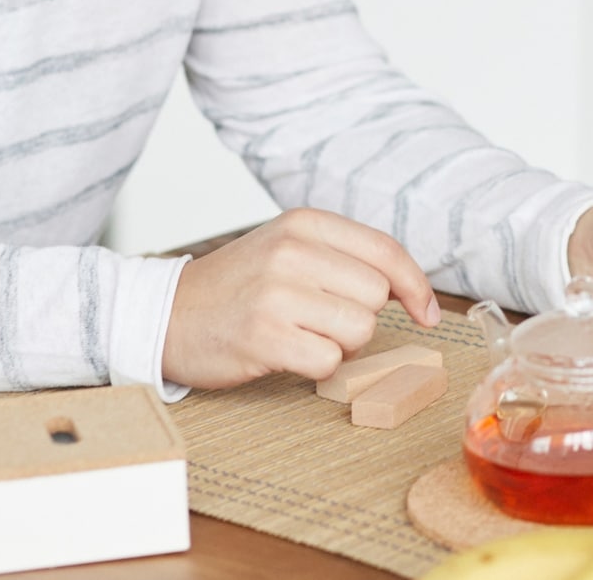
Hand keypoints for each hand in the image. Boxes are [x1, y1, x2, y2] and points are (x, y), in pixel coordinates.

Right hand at [163, 207, 437, 389]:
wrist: (165, 314)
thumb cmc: (238, 286)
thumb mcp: (288, 248)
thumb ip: (344, 256)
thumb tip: (408, 287)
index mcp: (304, 224)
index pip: (386, 251)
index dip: (416, 286)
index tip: (427, 313)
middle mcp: (292, 252)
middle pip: (376, 295)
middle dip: (361, 317)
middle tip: (323, 321)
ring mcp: (276, 294)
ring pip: (359, 330)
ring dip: (340, 344)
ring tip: (301, 335)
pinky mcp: (263, 338)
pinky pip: (329, 362)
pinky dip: (317, 367)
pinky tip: (287, 354)